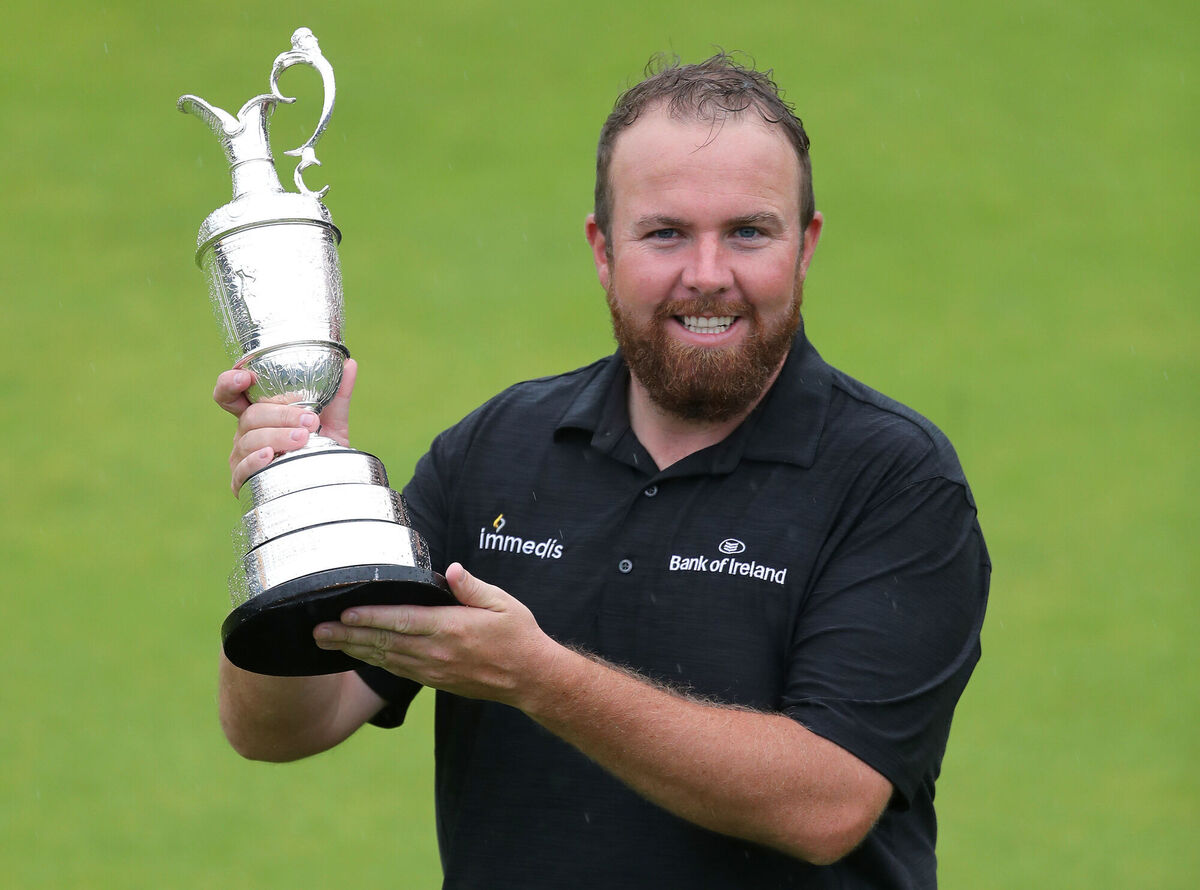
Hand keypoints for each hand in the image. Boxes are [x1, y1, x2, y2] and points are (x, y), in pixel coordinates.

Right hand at [212, 358, 356, 493]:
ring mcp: (241, 456)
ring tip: (303, 438)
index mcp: (259, 413)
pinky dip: (255, 461)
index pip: (231, 394)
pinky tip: (269, 456)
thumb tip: (350, 364)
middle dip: (281, 415)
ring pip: (249, 440)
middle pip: (251, 416)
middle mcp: (245, 432)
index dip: (230, 382)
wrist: (328, 482)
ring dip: (277, 436)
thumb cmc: (321, 448)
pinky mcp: (243, 481)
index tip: (245, 376)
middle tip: (311, 420)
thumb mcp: (332, 420)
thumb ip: (337, 394)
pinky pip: (242, 469)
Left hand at [312, 563, 561, 706]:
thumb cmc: (518, 635)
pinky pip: (396, 670)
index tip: (344, 613)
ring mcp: (433, 670)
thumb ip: (473, 587)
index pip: (403, 621)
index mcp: (451, 629)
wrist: (530, 678)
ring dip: (353, 650)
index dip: (371, 618)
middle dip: (348, 636)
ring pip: (385, 659)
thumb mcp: (503, 604)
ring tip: (325, 643)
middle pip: (384, 643)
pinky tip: (356, 655)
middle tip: (317, 631)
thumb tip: (451, 570)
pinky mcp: (434, 680)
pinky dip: (372, 662)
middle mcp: (436, 652)